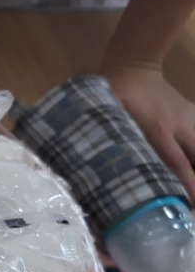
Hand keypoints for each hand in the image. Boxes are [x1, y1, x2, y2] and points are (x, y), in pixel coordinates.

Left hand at [101, 64, 194, 201]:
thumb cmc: (112, 95)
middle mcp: (178, 125)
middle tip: (191, 204)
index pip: (176, 162)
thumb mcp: (106, 118)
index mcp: (156, 129)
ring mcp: (189, 117)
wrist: (134, 67)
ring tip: (192, 189)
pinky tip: (192, 164)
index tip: (188, 204)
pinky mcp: (193, 113)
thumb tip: (88, 174)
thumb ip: (106, 141)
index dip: (186, 185)